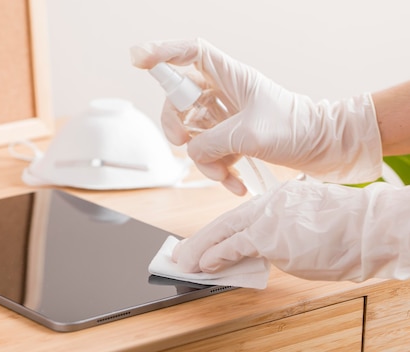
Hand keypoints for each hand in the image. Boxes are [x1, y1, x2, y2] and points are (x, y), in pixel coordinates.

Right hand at [131, 38, 382, 194]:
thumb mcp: (250, 135)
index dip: (162, 51)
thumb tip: (192, 152)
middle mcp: (224, 93)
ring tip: (226, 176)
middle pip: (179, 100)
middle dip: (177, 126)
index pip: (191, 53)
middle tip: (183, 142)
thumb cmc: (298, 129)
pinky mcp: (232, 138)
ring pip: (194, 134)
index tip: (138, 58)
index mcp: (231, 77)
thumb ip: (212, 142)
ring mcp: (226, 117)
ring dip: (205, 160)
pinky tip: (236, 184)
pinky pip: (210, 154)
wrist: (326, 149)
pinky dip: (220, 171)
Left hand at [172, 180, 409, 281]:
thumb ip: (282, 230)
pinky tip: (205, 265)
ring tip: (185, 262)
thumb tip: (267, 248)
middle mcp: (267, 204)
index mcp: (277, 199)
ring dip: (200, 249)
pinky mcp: (268, 236)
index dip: (218, 231)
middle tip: (182, 252)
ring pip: (222, 232)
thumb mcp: (309, 222)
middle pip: (225, 222)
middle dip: (200, 239)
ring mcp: (266, 218)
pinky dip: (216, 255)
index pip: (239, 217)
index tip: (205, 241)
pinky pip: (234, 247)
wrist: (368, 228)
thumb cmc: (347, 228)